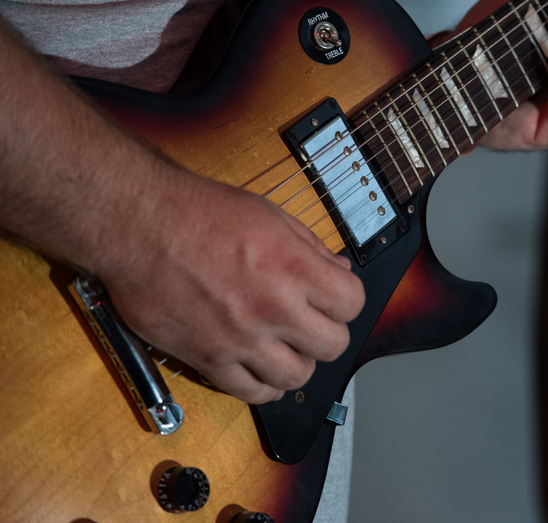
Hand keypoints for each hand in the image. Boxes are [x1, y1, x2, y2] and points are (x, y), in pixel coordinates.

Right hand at [100, 167, 364, 404]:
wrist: (138, 225)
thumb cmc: (202, 212)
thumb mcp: (271, 215)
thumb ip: (311, 248)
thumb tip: (341, 272)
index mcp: (295, 268)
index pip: (352, 304)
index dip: (346, 300)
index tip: (332, 296)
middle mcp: (274, 309)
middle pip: (333, 345)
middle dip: (327, 333)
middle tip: (310, 322)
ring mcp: (241, 339)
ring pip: (297, 377)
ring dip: (298, 362)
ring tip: (284, 346)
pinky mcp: (207, 359)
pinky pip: (252, 394)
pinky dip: (264, 387)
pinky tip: (261, 370)